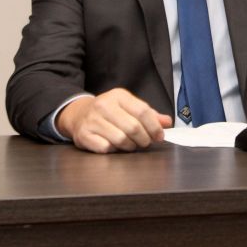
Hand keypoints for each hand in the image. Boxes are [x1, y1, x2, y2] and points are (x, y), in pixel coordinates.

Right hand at [56, 89, 171, 152]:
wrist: (78, 114)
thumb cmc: (109, 112)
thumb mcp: (128, 107)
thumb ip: (149, 114)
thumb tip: (167, 122)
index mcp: (118, 96)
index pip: (143, 111)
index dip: (154, 127)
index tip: (159, 136)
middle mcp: (104, 105)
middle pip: (133, 127)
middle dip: (144, 139)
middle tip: (145, 142)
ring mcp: (92, 120)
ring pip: (121, 139)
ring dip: (130, 146)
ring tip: (130, 144)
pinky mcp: (84, 134)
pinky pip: (106, 148)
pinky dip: (113, 150)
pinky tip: (114, 145)